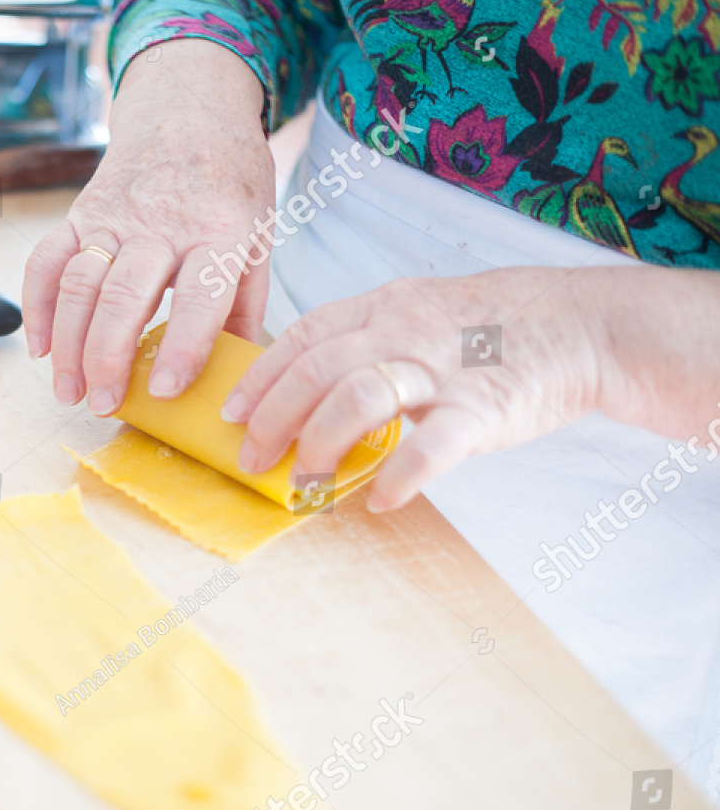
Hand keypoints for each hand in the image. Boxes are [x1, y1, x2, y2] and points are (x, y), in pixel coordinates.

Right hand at [22, 39, 273, 415]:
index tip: (166, 391)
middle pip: (124, 295)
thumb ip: (247, 302)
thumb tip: (242, 371)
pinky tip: (40, 348)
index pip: (200, 296)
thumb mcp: (260, 231)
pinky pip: (46, 260)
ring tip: (70, 391)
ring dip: (68, 344)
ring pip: (79, 284)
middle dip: (107, 357)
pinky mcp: (80, 213)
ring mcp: (114, 217)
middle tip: (104, 404)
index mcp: (219, 230)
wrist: (188, 103)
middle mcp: (162, 223)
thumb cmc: (229, 177)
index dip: (183, 347)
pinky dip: (36, 306)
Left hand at [220, 265, 719, 511]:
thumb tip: (299, 386)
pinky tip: (378, 500)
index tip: (228, 413)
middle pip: (317, 370)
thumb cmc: (486, 328)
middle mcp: (404, 332)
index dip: (260, 376)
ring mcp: (442, 368)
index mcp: (382, 309)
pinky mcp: (482, 407)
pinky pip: (433, 444)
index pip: (303, 336)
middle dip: (273, 418)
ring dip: (320, 442)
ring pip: (359, 396)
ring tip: (304, 479)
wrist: (580, 325)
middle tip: (251, 459)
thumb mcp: (415, 312)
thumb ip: (361, 341)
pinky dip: (399, 475)